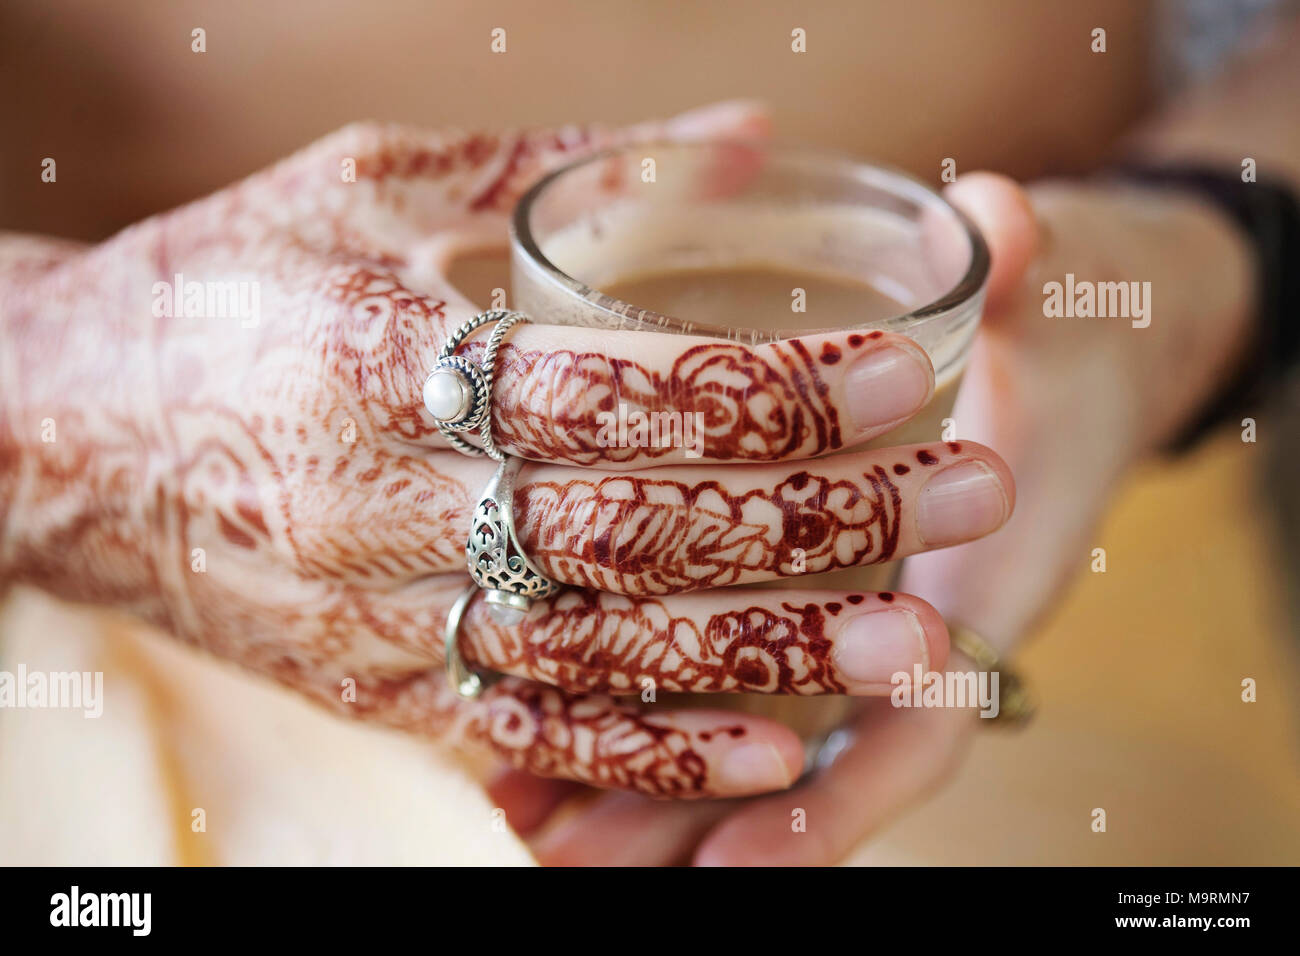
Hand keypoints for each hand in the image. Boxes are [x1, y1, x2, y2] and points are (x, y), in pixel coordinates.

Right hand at [0, 106, 1017, 801]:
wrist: (61, 432)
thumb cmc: (222, 288)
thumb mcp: (368, 186)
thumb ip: (567, 167)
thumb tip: (749, 137)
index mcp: (397, 352)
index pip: (628, 380)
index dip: (780, 381)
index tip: (907, 366)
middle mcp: (395, 498)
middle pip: (649, 524)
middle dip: (826, 515)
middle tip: (974, 493)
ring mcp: (387, 612)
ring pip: (612, 649)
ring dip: (779, 651)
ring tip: (920, 641)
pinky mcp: (378, 689)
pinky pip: (534, 734)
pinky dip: (658, 754)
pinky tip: (777, 753)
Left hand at [512, 172, 1253, 861]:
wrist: (1060, 384)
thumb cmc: (1049, 360)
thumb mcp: (1047, 319)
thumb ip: (1024, 278)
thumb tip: (1005, 217)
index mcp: (977, 597)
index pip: (914, 732)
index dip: (832, 802)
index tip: (737, 859)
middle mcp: (902, 644)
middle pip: (798, 769)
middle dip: (688, 816)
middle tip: (571, 854)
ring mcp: (849, 638)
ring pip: (747, 746)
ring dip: (641, 790)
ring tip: (527, 822)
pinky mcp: (808, 616)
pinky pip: (722, 693)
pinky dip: (638, 727)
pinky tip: (537, 748)